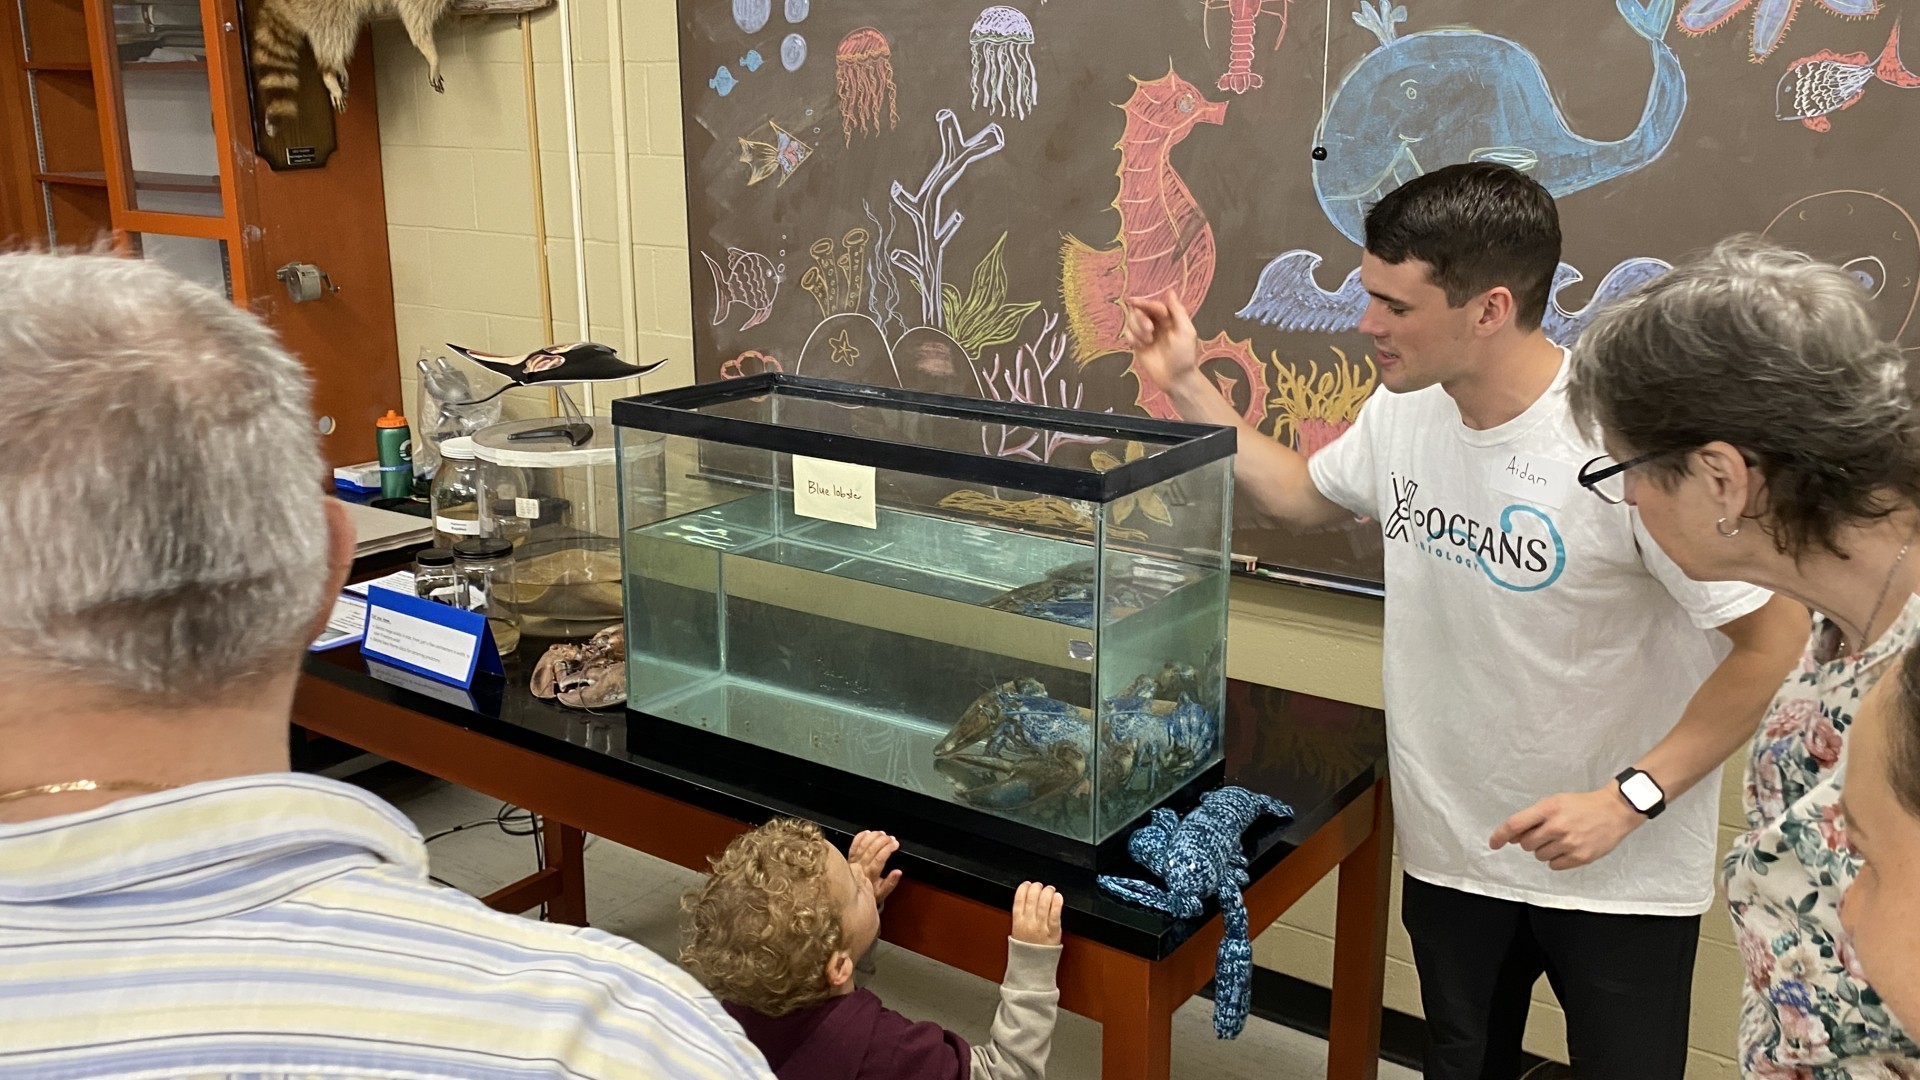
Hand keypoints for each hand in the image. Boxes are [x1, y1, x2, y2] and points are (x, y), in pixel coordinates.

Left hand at [848, 830, 902, 903]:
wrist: (853, 897)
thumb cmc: (870, 893)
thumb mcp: (883, 892)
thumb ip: (891, 882)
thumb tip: (899, 872)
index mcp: (871, 875)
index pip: (880, 858)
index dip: (888, 848)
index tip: (895, 843)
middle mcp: (861, 866)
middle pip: (871, 849)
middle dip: (883, 840)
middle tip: (891, 837)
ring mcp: (854, 861)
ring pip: (863, 845)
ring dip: (873, 836)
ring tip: (882, 833)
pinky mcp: (850, 858)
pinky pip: (854, 844)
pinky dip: (860, 836)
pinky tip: (868, 832)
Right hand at [1010, 881, 1063, 945]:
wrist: (1032, 968)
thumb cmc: (1025, 951)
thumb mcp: (1016, 932)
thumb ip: (1021, 917)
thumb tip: (1025, 900)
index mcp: (1017, 922)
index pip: (1019, 899)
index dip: (1024, 888)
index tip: (1028, 884)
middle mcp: (1029, 923)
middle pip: (1032, 898)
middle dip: (1037, 888)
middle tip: (1040, 886)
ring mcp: (1041, 927)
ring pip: (1044, 904)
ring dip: (1048, 892)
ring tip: (1050, 890)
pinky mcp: (1054, 932)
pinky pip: (1055, 915)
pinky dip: (1057, 903)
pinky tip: (1058, 897)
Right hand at [1119, 287, 1200, 394]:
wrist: (1175, 378)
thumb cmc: (1184, 355)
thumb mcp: (1186, 331)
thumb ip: (1178, 311)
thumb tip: (1170, 291)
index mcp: (1168, 318)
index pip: (1153, 305)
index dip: (1145, 303)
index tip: (1136, 302)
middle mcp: (1156, 323)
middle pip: (1139, 311)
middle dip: (1141, 318)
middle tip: (1149, 330)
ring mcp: (1145, 334)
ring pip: (1131, 321)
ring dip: (1137, 329)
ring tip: (1147, 341)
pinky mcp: (1137, 344)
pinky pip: (1127, 333)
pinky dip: (1131, 337)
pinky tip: (1140, 346)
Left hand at [1489, 787, 1644, 870]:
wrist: (1615, 810)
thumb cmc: (1581, 805)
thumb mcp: (1555, 802)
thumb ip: (1532, 818)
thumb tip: (1511, 837)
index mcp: (1548, 809)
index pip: (1515, 824)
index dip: (1500, 835)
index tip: (1493, 844)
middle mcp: (1557, 826)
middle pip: (1525, 844)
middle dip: (1530, 841)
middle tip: (1546, 833)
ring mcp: (1569, 843)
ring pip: (1539, 856)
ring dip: (1544, 850)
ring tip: (1560, 839)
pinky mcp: (1580, 857)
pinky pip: (1554, 865)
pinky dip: (1557, 859)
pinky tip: (1568, 848)